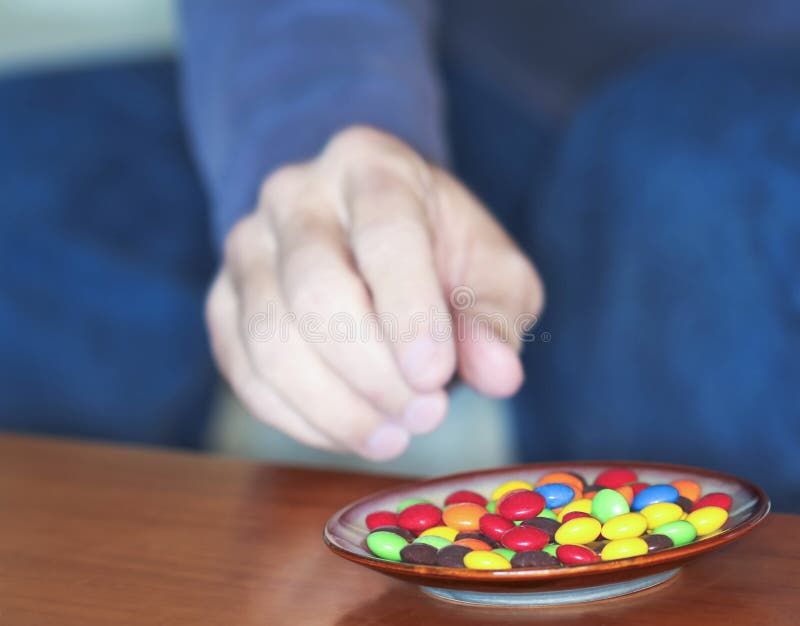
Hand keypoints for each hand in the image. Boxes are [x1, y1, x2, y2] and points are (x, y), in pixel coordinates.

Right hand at [206, 126, 542, 460]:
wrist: (370, 237)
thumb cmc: (439, 252)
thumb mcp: (490, 271)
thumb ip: (496, 316)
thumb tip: (499, 375)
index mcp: (370, 165)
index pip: (385, 235)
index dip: (410, 313)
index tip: (436, 377)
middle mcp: (294, 195)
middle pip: (314, 289)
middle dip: (372, 370)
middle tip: (426, 415)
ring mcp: (247, 247)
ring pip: (268, 339)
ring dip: (336, 407)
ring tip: (395, 434)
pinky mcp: (221, 300)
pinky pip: (243, 371)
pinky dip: (300, 419)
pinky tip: (352, 432)